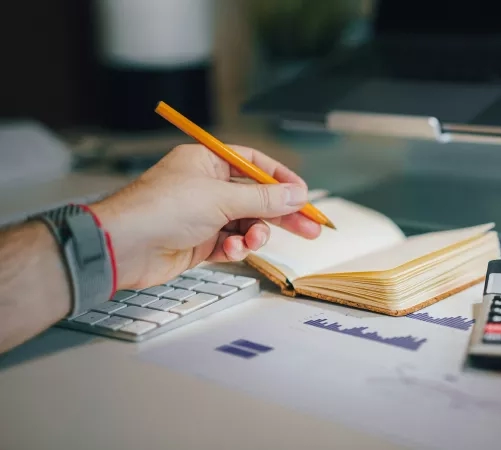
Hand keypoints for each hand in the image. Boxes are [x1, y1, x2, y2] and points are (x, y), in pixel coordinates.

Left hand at [90, 144, 320, 289]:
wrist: (123, 246)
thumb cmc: (160, 209)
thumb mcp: (220, 198)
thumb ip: (263, 198)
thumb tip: (296, 195)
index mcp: (207, 162)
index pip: (254, 164)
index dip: (281, 179)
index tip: (304, 195)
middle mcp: (206, 186)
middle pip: (256, 197)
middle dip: (282, 214)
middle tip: (311, 228)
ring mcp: (203, 215)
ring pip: (246, 223)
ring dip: (255, 234)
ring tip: (253, 241)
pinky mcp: (199, 242)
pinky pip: (231, 244)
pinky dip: (235, 249)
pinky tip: (232, 252)